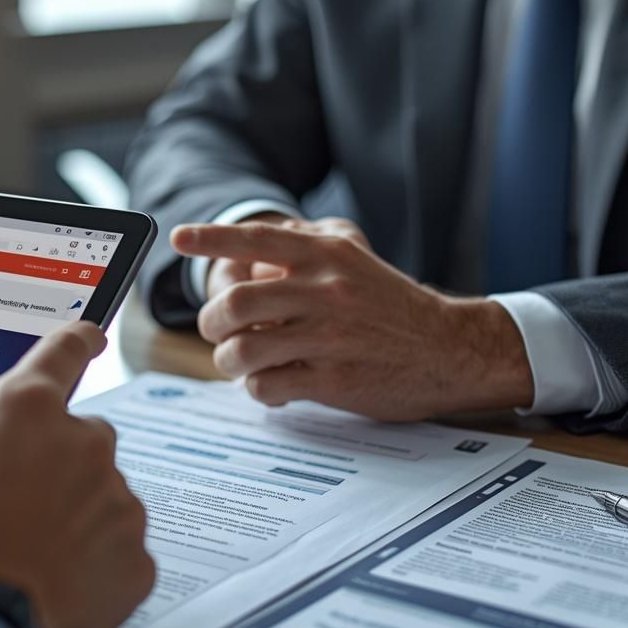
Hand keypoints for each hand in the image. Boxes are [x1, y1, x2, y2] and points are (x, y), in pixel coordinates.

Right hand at [0, 322, 155, 627]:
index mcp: (24, 410)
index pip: (64, 350)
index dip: (76, 341)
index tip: (87, 336)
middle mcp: (82, 445)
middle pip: (81, 435)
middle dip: (54, 461)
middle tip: (11, 503)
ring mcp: (116, 502)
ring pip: (102, 496)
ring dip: (74, 515)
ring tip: (26, 554)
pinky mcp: (135, 559)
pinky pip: (119, 552)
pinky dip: (95, 564)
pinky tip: (54, 585)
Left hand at [172, 218, 533, 420]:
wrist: (450, 350)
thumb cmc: (392, 306)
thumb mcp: (353, 262)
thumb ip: (305, 249)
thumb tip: (247, 255)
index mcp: (327, 256)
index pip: (256, 240)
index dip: (210, 239)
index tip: (178, 238)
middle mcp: (325, 291)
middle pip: (234, 304)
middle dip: (212, 323)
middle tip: (219, 331)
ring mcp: (328, 337)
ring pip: (242, 350)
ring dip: (229, 361)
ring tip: (243, 363)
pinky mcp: (332, 380)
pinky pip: (267, 386)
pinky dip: (258, 389)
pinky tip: (273, 385)